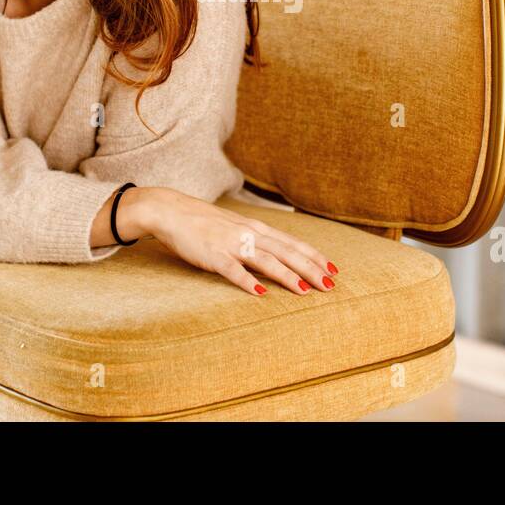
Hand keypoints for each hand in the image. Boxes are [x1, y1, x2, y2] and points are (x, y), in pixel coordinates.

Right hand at [134, 187, 339, 296]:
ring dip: (287, 276)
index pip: (292, 243)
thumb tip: (276, 253)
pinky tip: (260, 294)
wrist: (170, 211)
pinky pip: (233, 270)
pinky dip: (248, 282)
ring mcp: (231, 244)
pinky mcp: (213, 255)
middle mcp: (249, 234)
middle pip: (286, 252)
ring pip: (266, 261)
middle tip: (330, 285)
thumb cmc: (203, 222)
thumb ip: (255, 240)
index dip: (314, 256)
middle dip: (311, 268)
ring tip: (305, 291)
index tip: (334, 270)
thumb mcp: (235, 227)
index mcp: (256, 228)